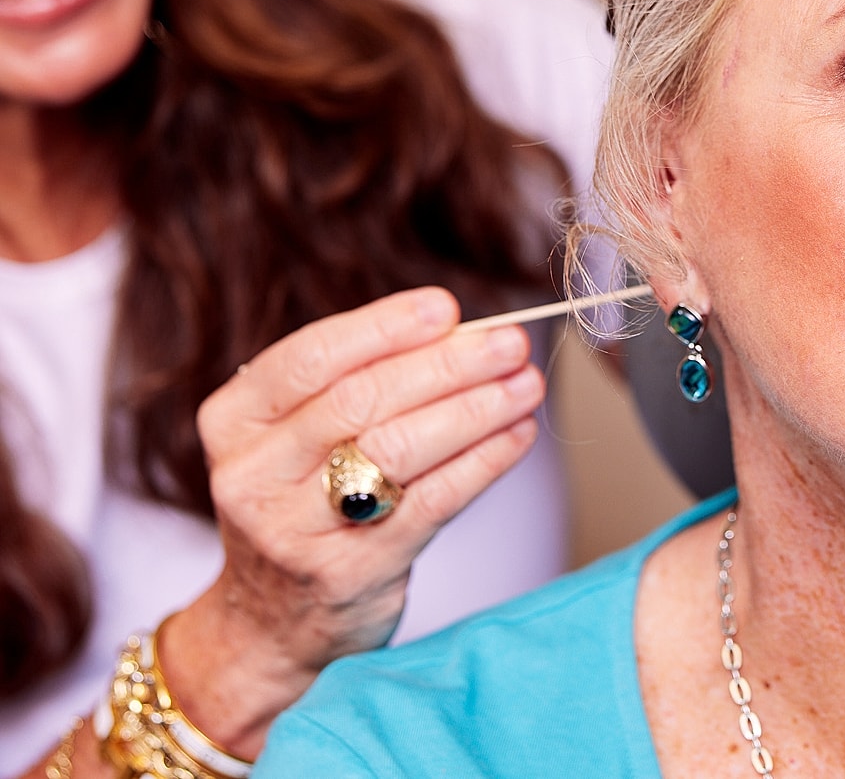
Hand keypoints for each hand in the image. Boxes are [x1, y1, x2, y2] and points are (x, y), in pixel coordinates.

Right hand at [157, 286, 543, 756]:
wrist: (270, 623)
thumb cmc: (301, 498)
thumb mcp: (296, 434)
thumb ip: (359, 379)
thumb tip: (459, 330)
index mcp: (234, 419)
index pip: (313, 356)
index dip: (385, 327)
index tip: (446, 307)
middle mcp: (253, 474)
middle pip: (361, 399)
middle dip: (447, 364)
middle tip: (509, 344)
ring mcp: (296, 530)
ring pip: (399, 449)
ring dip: (475, 409)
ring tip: (526, 385)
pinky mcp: (349, 573)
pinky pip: (431, 503)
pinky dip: (483, 462)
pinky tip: (517, 435)